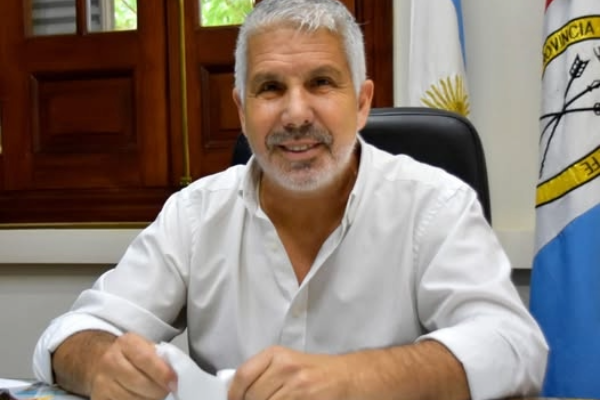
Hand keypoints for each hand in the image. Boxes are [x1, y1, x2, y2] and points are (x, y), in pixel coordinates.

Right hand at [89, 332, 175, 399]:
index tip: (174, 383)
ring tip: (155, 394)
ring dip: (149, 399)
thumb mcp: (146, 347)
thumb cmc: (131, 355)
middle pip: (140, 382)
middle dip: (158, 390)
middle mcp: (111, 361)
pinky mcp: (99, 398)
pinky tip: (142, 398)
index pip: (146, 359)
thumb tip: (175, 375)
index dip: (162, 374)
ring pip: (132, 398)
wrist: (102, 360)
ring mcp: (102, 381)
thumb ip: (160, 358)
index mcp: (126, 343)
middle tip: (167, 390)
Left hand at [228, 346, 350, 399]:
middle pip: (253, 396)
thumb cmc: (316, 371)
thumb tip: (235, 391)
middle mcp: (286, 368)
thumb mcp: (288, 363)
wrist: (349, 377)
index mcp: (276, 355)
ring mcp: (298, 387)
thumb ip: (263, 373)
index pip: (243, 375)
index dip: (234, 394)